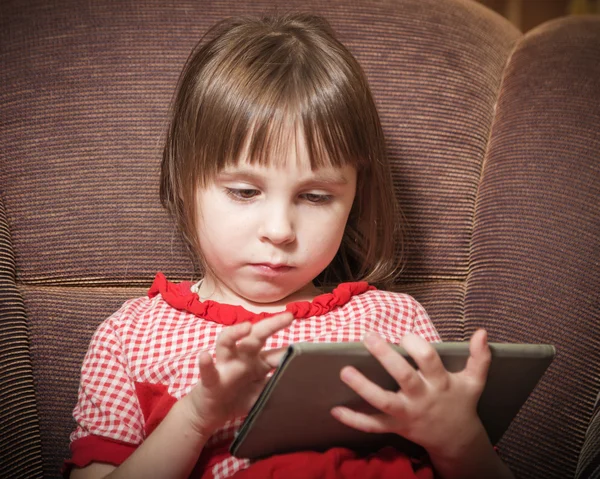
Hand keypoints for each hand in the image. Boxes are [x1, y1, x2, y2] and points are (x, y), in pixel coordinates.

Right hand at [181, 312, 293, 438]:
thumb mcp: (260, 393)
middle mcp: (241, 358)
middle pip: (255, 336)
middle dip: (271, 325)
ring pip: (227, 343)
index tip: (310, 347)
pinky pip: (208, 370)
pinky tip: (205, 356)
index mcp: (257, 362)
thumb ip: (275, 386)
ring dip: (235, 332)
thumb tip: (298, 383)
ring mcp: (224, 366)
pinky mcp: (210, 380)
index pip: (276, 352)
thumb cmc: (237, 397)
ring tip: (246, 326)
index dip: (291, 349)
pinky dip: (206, 363)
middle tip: (288, 317)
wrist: (209, 413)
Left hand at [331, 330, 490, 457]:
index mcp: (440, 383)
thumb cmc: (462, 403)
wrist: (457, 441)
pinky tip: (336, 410)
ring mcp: (407, 414)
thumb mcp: (474, 381)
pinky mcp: (395, 426)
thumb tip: (482, 332)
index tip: (405, 334)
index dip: (417, 345)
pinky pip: (373, 425)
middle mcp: (422, 398)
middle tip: (368, 337)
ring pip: (383, 401)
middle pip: (403, 377)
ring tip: (345, 371)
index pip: (429, 360)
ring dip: (363, 387)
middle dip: (386, 357)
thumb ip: (479, 357)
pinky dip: (354, 420)